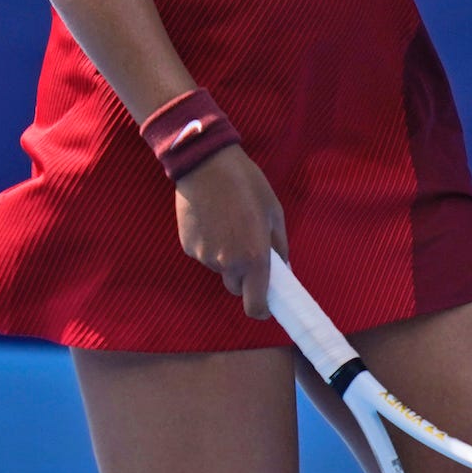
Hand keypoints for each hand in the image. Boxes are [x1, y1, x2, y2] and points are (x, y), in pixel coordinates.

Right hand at [174, 144, 289, 317]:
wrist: (206, 163)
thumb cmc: (247, 184)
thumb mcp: (274, 212)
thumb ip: (280, 246)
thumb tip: (283, 269)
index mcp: (254, 258)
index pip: (255, 306)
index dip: (262, 308)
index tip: (266, 301)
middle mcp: (228, 263)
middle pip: (236, 286)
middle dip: (243, 275)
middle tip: (247, 246)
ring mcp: (205, 257)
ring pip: (219, 268)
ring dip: (225, 256)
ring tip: (227, 223)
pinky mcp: (188, 247)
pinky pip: (203, 255)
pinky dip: (209, 245)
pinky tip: (210, 220)